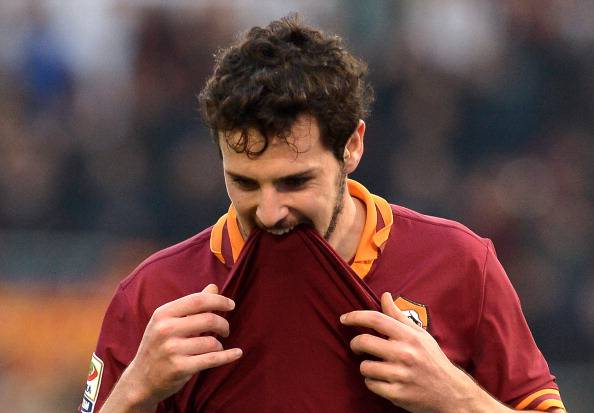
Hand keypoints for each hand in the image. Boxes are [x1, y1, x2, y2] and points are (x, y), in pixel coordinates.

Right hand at [107, 284, 241, 410]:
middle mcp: (165, 329)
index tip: (231, 304)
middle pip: (208, 320)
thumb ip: (192, 305)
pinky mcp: (179, 368)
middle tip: (226, 330)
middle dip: (223, 324)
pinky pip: (212, 359)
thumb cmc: (159, 345)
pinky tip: (237, 353)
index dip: (219, 301)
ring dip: (219, 344)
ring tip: (215, 347)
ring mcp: (171, 350)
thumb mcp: (168, 321)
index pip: (198, 300)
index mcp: (163, 313)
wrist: (141, 380)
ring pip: (211, 342)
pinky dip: (228, 356)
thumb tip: (214, 287)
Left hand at [340, 292, 478, 412]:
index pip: (376, 319)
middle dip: (355, 344)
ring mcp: (401, 375)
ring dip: (365, 366)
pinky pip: (370, 384)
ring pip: (365, 366)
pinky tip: (382, 380)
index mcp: (409, 336)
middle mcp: (404, 354)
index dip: (356, 317)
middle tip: (358, 346)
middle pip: (364, 342)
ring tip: (376, 366)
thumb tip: (385, 295)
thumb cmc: (432, 359)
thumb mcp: (419, 334)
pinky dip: (372, 382)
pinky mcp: (398, 394)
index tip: (344, 318)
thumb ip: (398, 315)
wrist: (451, 392)